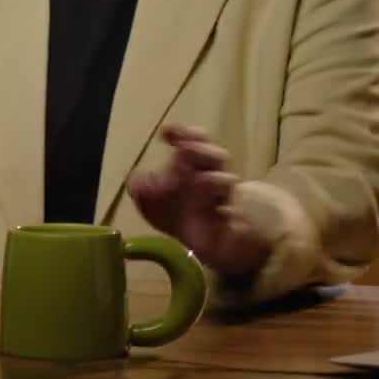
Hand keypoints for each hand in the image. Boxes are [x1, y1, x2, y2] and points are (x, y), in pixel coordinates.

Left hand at [128, 125, 268, 278]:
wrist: (208, 246)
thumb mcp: (153, 201)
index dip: (185, 134)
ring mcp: (226, 202)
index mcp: (195, 168)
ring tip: (201, 180)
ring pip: (228, 184)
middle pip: (216, 156)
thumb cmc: (181, 214)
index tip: (167, 132)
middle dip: (201, 149)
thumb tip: (139, 177)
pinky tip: (228, 214)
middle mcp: (214, 180)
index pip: (195, 143)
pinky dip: (235, 216)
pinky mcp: (236, 227)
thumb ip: (142, 188)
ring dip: (215, 180)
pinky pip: (240, 219)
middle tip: (184, 148)